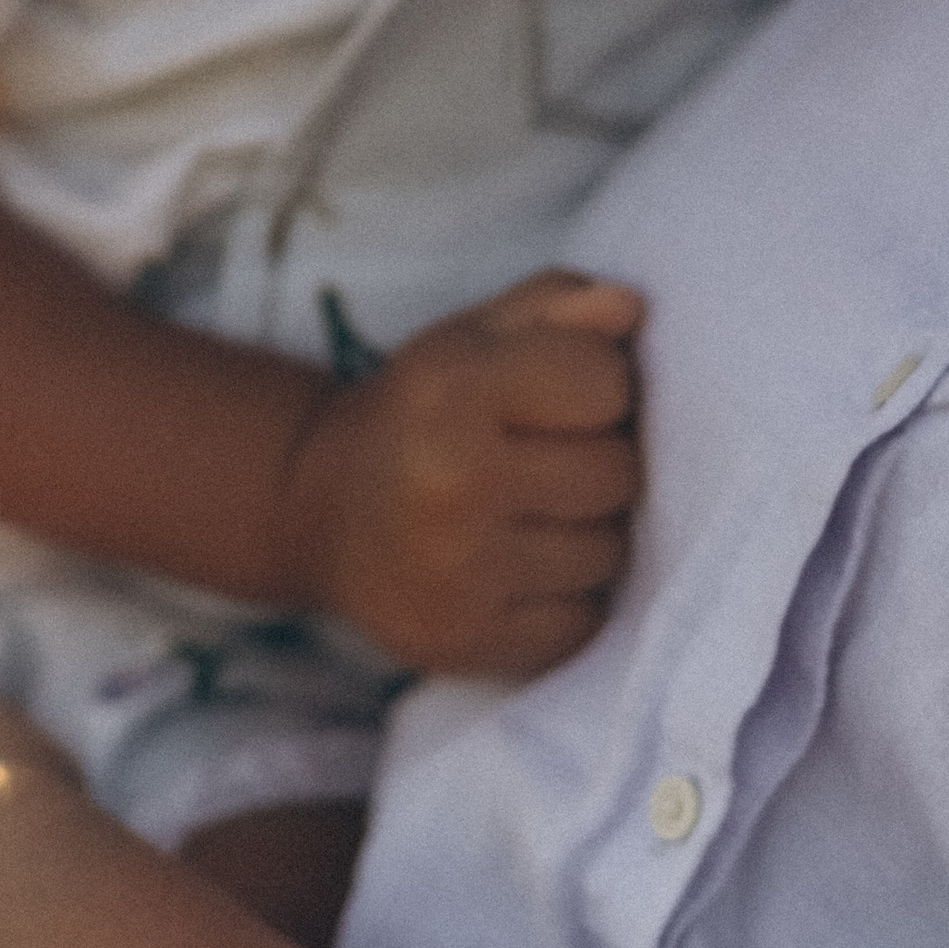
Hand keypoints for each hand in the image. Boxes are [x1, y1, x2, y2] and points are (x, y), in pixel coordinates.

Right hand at [274, 270, 643, 678]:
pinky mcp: (468, 642)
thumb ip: (557, 305)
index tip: (554, 393)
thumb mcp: (472, 335)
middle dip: (596, 458)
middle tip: (541, 456)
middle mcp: (452, 483)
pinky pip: (582, 620)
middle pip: (617, 472)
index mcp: (453, 390)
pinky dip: (566, 596)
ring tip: (530, 511)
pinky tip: (517, 566)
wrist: (319, 511)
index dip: (595, 384)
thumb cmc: (420, 410)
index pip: (605, 383)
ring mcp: (460, 573)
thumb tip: (629, 309)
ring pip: (609, 552)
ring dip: (586, 530)